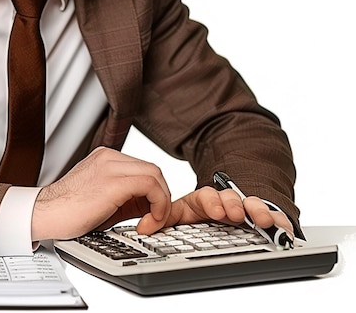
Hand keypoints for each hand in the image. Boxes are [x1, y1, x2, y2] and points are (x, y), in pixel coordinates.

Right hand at [31, 147, 170, 241]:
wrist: (44, 214)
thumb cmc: (66, 211)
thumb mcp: (101, 198)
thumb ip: (125, 196)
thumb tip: (149, 206)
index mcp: (105, 158)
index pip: (143, 168)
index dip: (154, 193)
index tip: (150, 214)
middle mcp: (109, 157)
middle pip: (153, 169)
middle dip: (161, 197)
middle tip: (154, 220)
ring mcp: (111, 166)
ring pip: (155, 174)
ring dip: (161, 202)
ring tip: (150, 223)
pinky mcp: (113, 182)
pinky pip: (150, 185)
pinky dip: (157, 205)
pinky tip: (145, 224)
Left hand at [137, 186, 293, 238]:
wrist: (224, 213)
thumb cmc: (202, 216)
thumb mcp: (180, 217)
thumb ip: (162, 220)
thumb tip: (142, 228)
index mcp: (205, 202)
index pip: (207, 197)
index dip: (211, 202)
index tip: (215, 210)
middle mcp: (227, 205)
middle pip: (232, 200)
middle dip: (234, 204)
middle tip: (235, 213)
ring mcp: (247, 212)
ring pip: (252, 206)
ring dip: (256, 210)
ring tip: (260, 219)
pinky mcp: (264, 221)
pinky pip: (274, 218)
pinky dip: (278, 222)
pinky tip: (281, 227)